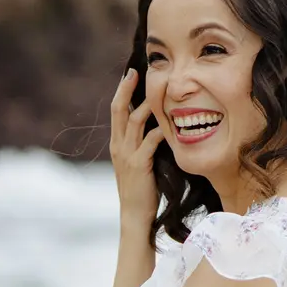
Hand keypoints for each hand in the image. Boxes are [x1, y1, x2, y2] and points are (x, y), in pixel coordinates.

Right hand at [109, 67, 163, 229]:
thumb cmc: (141, 191)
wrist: (135, 216)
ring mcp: (127, 155)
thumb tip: (156, 127)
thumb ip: (141, 145)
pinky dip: (160, 130)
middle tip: (134, 70)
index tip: (130, 74)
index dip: (121, 92)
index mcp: (117, 144)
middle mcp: (118, 146)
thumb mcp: (137, 163)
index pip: (116, 111)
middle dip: (126, 88)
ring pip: (133, 121)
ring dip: (146, 104)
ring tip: (157, 89)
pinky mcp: (139, 165)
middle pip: (118, 110)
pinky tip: (169, 122)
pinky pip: (149, 141)